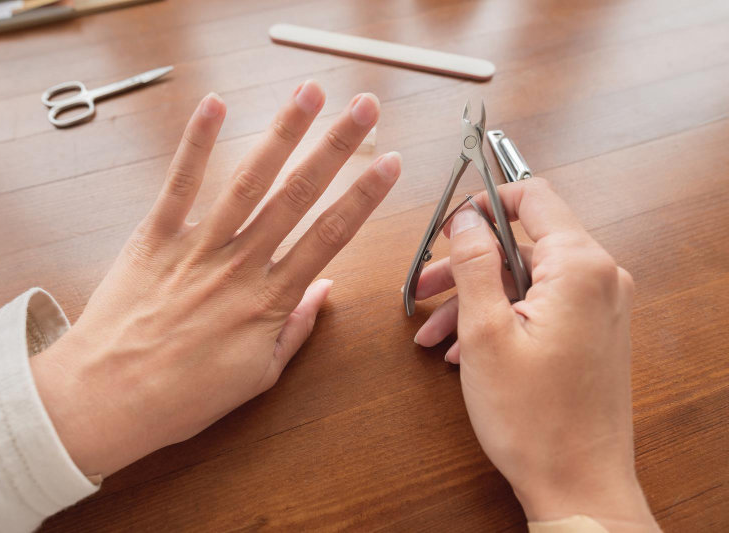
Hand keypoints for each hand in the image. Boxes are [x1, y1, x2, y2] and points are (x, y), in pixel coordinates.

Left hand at [30, 81, 400, 476]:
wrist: (107, 399)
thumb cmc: (183, 396)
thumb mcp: (256, 376)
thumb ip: (294, 329)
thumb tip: (324, 290)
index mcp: (268, 301)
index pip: (329, 238)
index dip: (363, 197)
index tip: (390, 163)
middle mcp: (239, 265)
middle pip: (297, 196)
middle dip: (336, 148)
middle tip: (364, 108)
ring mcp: (197, 247)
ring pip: (248, 181)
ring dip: (282, 133)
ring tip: (309, 94)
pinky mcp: (155, 237)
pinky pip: (180, 184)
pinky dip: (196, 143)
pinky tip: (215, 105)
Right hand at [413, 179, 658, 529]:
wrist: (578, 484)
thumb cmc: (534, 418)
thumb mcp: (485, 332)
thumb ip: (474, 264)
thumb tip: (466, 219)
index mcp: (580, 267)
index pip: (534, 196)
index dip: (485, 202)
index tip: (451, 224)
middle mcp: (600, 279)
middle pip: (522, 245)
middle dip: (466, 267)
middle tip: (423, 289)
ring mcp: (599, 307)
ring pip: (525, 280)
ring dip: (476, 300)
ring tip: (434, 332)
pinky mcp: (592, 332)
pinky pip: (539, 307)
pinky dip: (500, 319)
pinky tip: (463, 349)